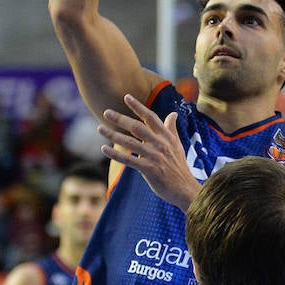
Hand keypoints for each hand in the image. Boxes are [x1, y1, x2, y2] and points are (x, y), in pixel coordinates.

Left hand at [99, 94, 198, 210]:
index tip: (126, 96)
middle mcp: (160, 144)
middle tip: (106, 112)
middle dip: (121, 119)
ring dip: (113, 135)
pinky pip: (129, 160)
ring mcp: (155, 156)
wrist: (184, 188)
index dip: (138, 107)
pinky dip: (115, 154)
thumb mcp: (177, 144)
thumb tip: (173, 113)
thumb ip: (171, 128)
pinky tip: (103, 148)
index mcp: (166, 136)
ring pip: (130, 142)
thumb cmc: (178, 166)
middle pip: (137, 127)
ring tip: (100, 128)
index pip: (150, 117)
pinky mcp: (149, 169)